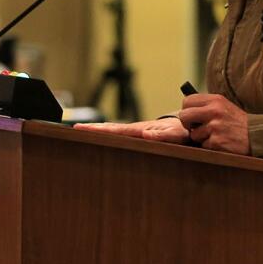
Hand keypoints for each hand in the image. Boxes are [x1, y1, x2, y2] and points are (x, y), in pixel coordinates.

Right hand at [76, 116, 190, 144]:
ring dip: (98, 131)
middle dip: (93, 129)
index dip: (99, 129)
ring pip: (113, 131)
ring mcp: (135, 132)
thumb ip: (162, 135)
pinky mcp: (138, 136)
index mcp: (139, 129)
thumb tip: (145, 135)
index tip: (82, 128)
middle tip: (74, 128)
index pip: (115, 129)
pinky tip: (99, 136)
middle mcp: (135, 129)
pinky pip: (120, 135)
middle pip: (110, 129)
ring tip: (81, 130)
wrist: (188, 128)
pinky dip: (108, 134)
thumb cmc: (182, 132)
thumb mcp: (174, 135)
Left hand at [178, 94, 250, 153]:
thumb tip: (185, 108)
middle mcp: (215, 111)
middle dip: (188, 125)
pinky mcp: (217, 142)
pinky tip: (222, 142)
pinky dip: (210, 146)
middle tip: (197, 128)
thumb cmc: (238, 122)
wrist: (257, 136)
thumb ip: (207, 105)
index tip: (193, 116)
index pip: (187, 101)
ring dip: (201, 138)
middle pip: (184, 116)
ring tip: (216, 136)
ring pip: (193, 134)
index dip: (187, 110)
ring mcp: (215, 127)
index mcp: (216, 100)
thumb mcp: (224, 106)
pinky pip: (203, 145)